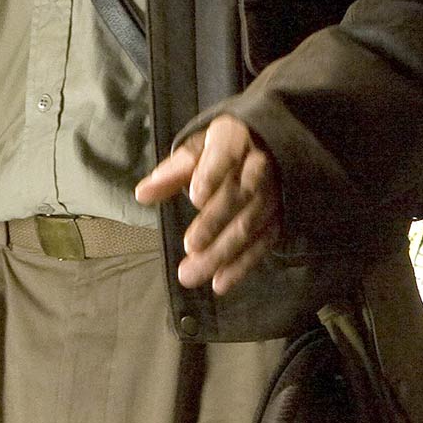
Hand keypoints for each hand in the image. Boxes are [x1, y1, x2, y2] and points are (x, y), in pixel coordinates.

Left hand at [132, 114, 280, 292]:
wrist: (267, 147)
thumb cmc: (222, 150)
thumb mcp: (197, 149)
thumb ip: (172, 171)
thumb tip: (143, 194)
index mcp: (235, 138)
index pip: (226, 153)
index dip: (213, 174)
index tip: (195, 197)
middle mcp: (259, 164)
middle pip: (240, 194)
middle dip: (215, 221)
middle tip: (190, 246)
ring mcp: (274, 192)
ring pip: (251, 223)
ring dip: (223, 251)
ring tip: (193, 273)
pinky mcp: (279, 216)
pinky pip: (263, 242)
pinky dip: (242, 265)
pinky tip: (220, 283)